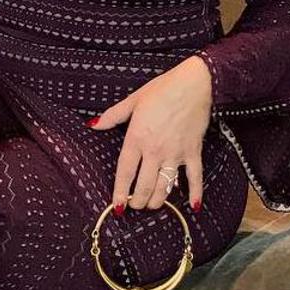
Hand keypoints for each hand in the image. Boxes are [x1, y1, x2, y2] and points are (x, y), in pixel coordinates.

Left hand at [89, 55, 212, 213]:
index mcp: (137, 137)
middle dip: (138, 201)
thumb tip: (94, 125)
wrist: (193, 83)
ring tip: (152, 205)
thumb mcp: (133, 100)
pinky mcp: (193, 152)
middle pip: (144, 185)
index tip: (117, 206)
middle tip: (134, 205)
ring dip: (158, 201)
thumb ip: (112, 116)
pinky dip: (195, 193)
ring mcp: (175, 153)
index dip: (120, 192)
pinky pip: (195, 177)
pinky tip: (194, 206)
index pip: (125, 172)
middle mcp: (155, 150)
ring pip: (165, 187)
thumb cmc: (162, 89)